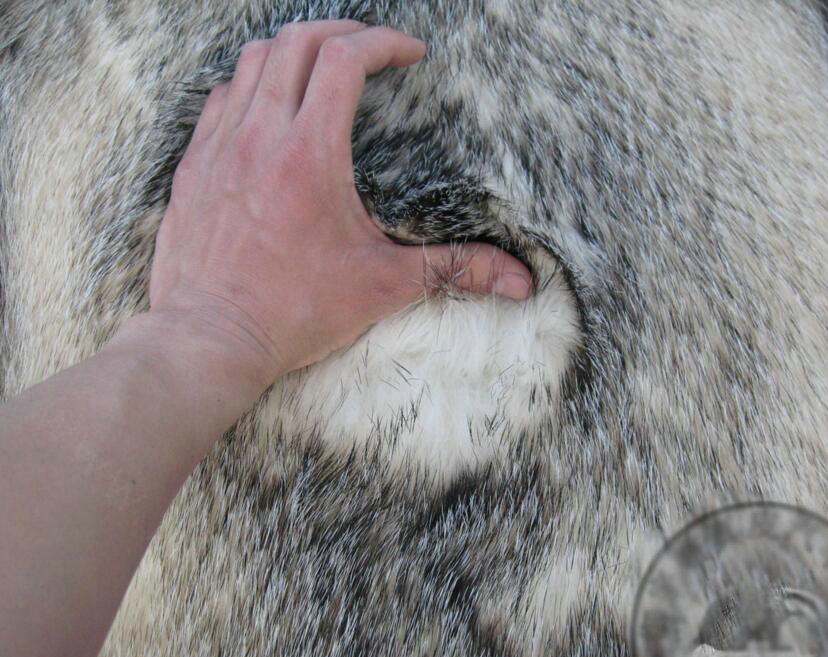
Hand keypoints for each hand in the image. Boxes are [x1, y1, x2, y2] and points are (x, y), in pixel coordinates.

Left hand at [149, 20, 532, 388]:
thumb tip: (518, 282)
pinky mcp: (195, 166)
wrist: (210, 339)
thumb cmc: (294, 313)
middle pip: (297, 41)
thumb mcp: (383, 286)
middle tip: (372, 47)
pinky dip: (251, 84)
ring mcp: (220, 146)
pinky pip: (221, 98)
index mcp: (310, 154)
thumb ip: (453, 269)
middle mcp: (260, 136)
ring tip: (323, 67)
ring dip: (293, 50)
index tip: (410, 53)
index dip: (385, 41)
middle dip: (342, 32)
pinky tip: (270, 107)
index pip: (346, 59)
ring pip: (252, 61)